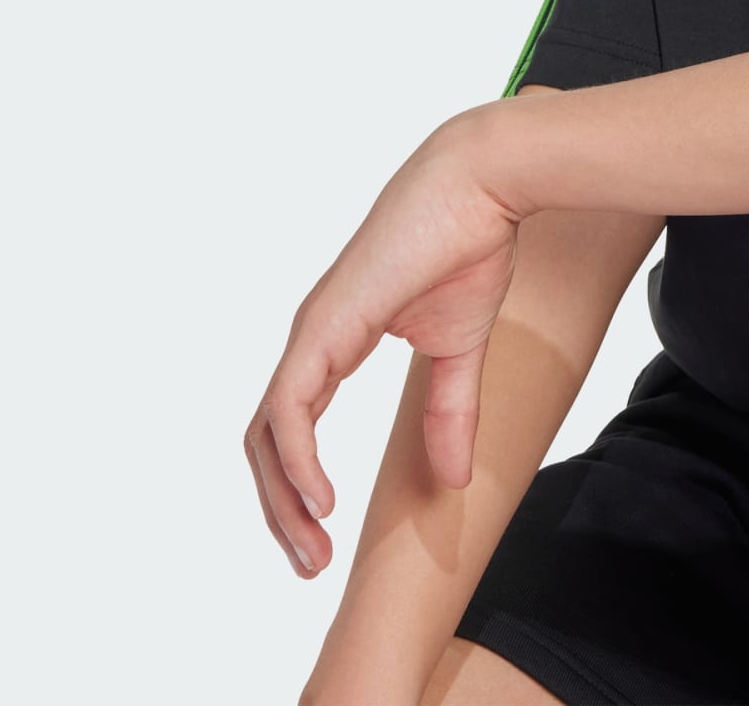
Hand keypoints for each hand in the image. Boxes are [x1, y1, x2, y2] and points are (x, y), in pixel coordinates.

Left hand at [245, 108, 520, 577]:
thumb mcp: (460, 347)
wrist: (481, 183)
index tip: (324, 540)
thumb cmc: (469, 244)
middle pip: (266, 442)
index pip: (291, 428)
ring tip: (312, 547)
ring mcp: (312, 331)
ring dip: (281, 500)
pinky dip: (297, 460)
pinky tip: (322, 498)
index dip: (298, 488)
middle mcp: (312, 338)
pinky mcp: (324, 325)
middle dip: (279, 511)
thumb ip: (450, 411)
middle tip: (310, 564)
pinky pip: (289, 409)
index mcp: (333, 340)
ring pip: (267, 434)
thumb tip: (454, 479)